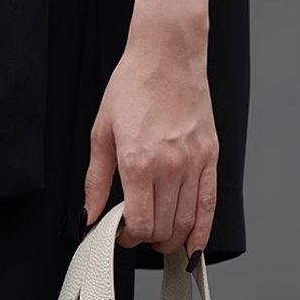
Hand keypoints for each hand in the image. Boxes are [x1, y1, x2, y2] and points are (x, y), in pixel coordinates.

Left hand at [83, 16, 218, 264]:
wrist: (168, 54)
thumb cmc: (133, 86)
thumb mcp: (102, 133)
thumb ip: (96, 180)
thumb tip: (89, 215)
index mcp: (139, 163)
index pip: (139, 223)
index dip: (128, 238)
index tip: (121, 234)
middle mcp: (170, 167)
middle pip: (163, 227)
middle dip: (148, 240)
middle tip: (137, 234)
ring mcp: (194, 163)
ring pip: (186, 222)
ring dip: (171, 239)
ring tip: (159, 237)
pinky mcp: (210, 157)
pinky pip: (209, 205)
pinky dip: (202, 232)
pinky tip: (193, 245)